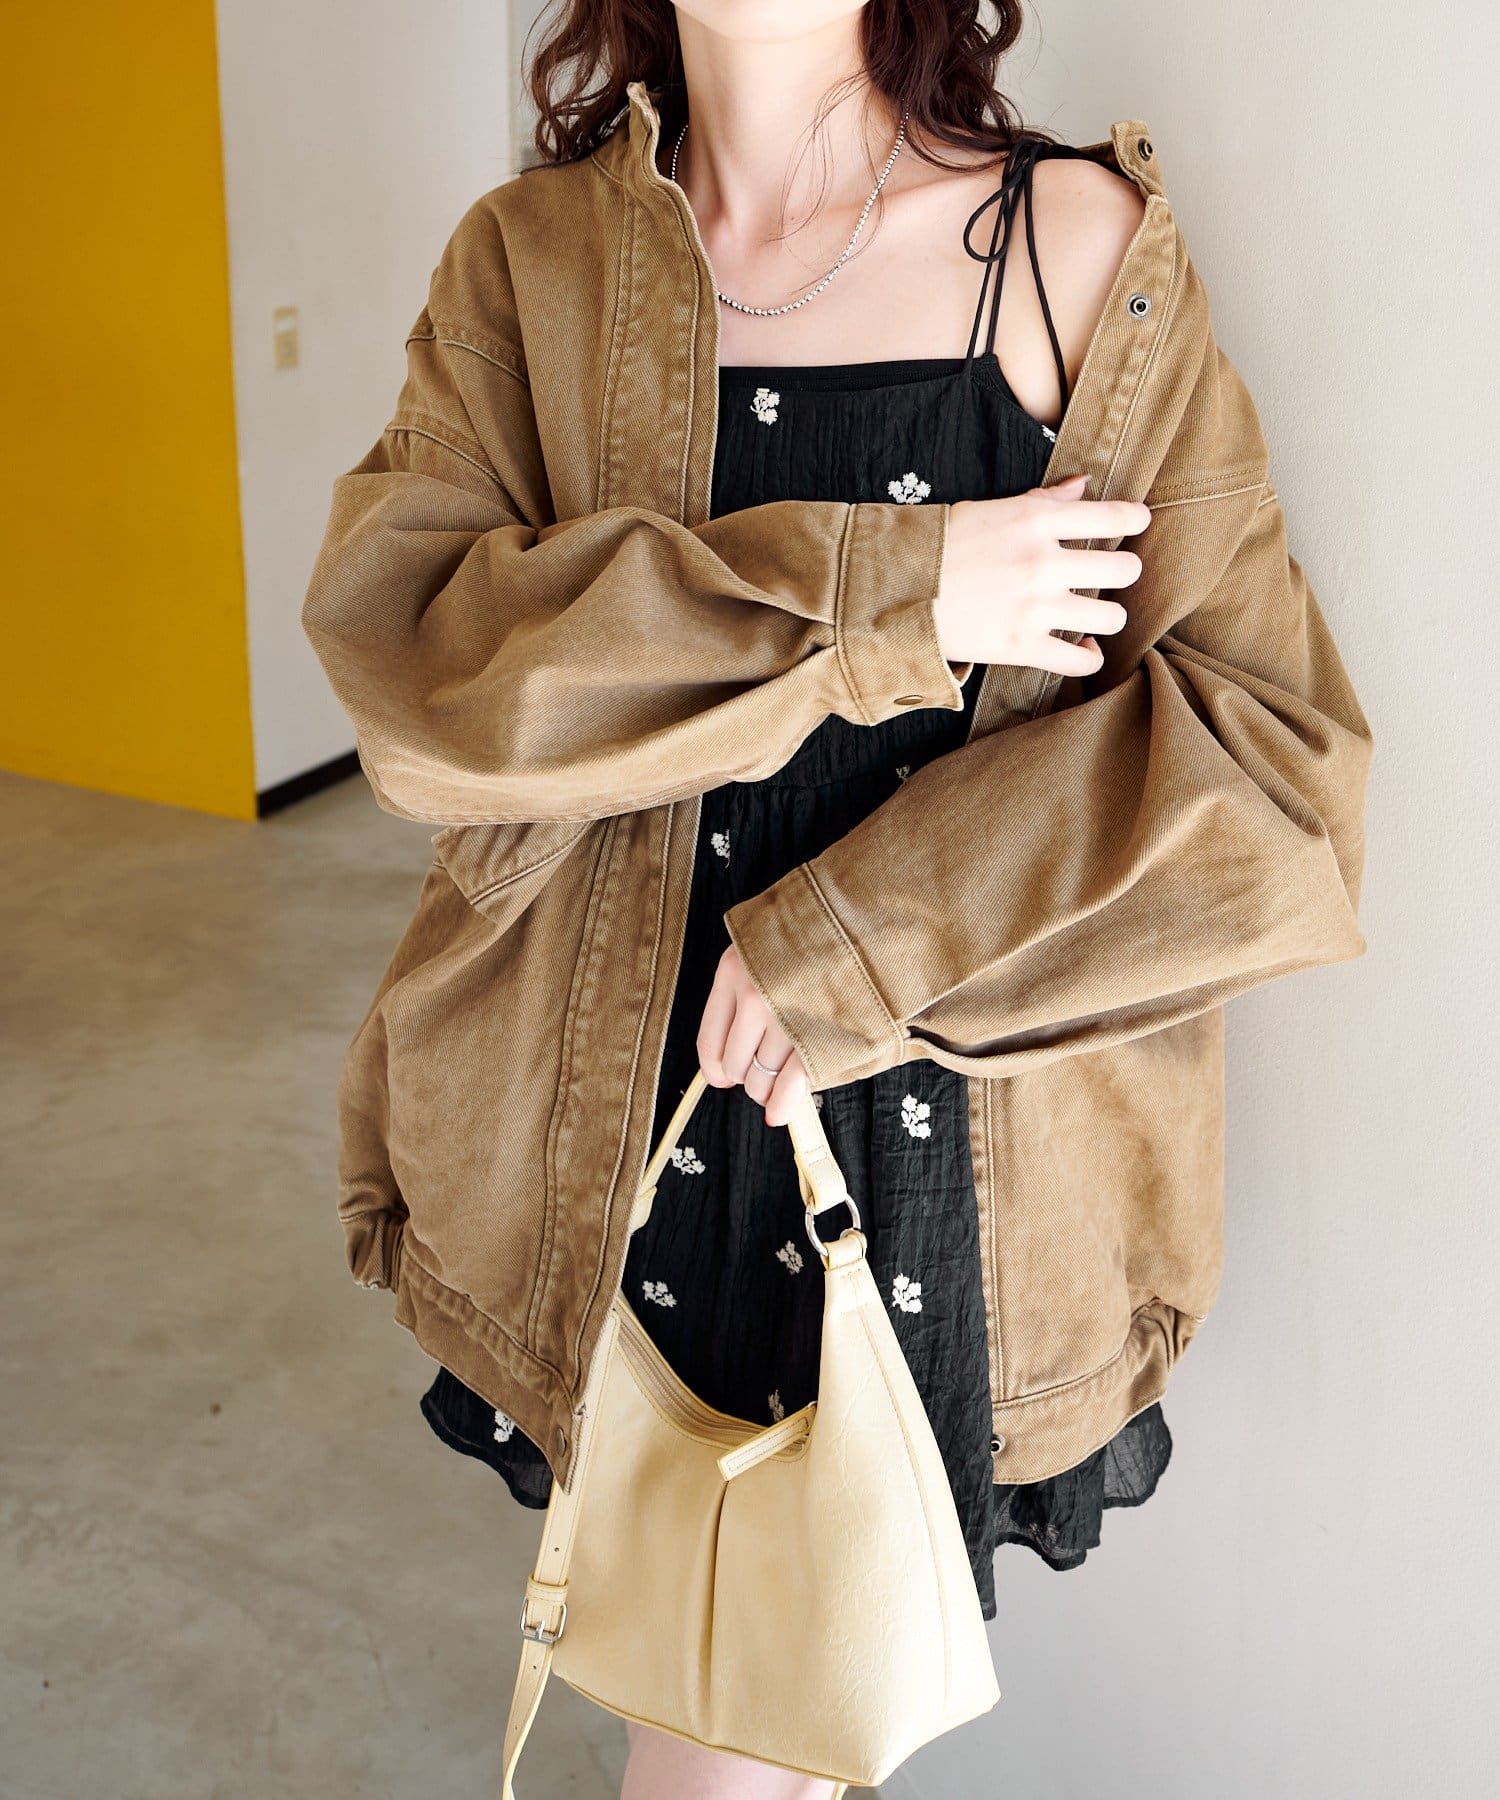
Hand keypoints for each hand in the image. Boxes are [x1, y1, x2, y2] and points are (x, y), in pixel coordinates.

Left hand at [697, 943, 810, 1127]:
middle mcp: (753, 996)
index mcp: (733, 971)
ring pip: (762, 1075)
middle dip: (747, 1077)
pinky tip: (778, 1113)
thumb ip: (745, 984)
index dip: (714, 1068)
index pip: (709, 1038)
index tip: (721, 1078)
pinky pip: (790, 1083)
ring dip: (768, 1087)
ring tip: (781, 1081)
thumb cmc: (814, 930)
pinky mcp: (818, 1034)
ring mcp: (786, 1017)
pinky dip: (783, 1104)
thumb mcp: (765, 945)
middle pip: (736, 1063)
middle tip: (762, 1075)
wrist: (864, 916)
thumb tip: (734, 1046)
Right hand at [935, 473, 1150, 676]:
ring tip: (1091, 615)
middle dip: (1123, 572)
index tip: (1137, 521)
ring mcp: (1035, 609)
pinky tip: (1082, 649)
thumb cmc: (940, 546)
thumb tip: (1083, 486)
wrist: (897, 591)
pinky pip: (1081, 661)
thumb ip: (1043, 501)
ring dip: (1106, 617)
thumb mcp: (990, 509)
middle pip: (1124, 570)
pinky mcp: (1022, 647)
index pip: (1111, 516)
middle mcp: (1043, 564)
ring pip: (1111, 618)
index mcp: (1036, 522)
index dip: (1134, 518)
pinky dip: (1087, 658)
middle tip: (1109, 574)